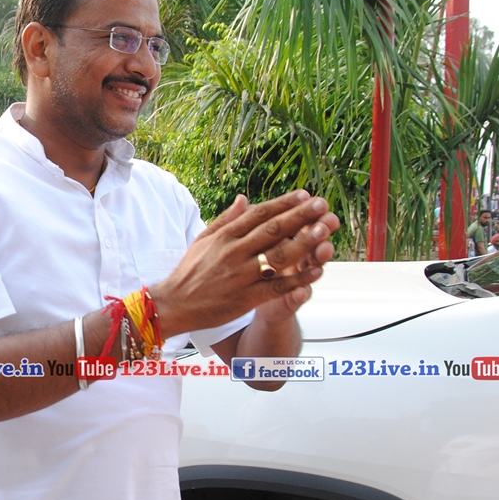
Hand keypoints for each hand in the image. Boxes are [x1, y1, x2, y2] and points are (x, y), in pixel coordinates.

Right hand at [151, 190, 339, 335]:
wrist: (174, 304)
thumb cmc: (190, 271)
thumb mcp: (203, 239)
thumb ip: (227, 219)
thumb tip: (245, 198)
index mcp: (225, 236)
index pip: (259, 215)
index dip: (283, 204)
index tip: (304, 195)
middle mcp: (234, 252)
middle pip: (272, 230)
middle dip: (300, 217)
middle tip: (322, 204)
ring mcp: (241, 276)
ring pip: (278, 257)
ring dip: (303, 243)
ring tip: (324, 230)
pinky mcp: (246, 298)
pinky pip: (276, 287)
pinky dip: (297, 280)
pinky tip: (315, 272)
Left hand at [253, 213, 339, 324]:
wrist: (247, 300)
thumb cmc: (250, 265)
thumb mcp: (248, 244)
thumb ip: (251, 226)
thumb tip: (246, 202)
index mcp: (287, 241)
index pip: (299, 223)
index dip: (306, 213)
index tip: (315, 200)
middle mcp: (296, 258)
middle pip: (312, 241)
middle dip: (320, 230)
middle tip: (330, 220)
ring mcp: (296, 279)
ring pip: (312, 266)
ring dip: (319, 257)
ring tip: (324, 249)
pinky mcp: (290, 300)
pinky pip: (298, 297)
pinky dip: (301, 294)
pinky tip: (302, 292)